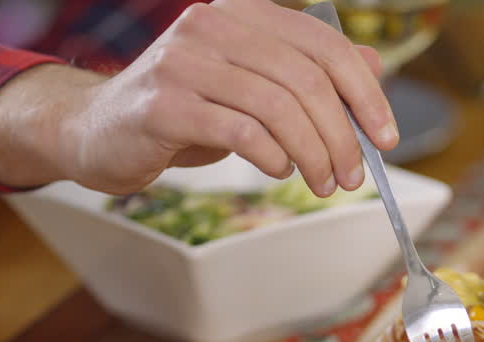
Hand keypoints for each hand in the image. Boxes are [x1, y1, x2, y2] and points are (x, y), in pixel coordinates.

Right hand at [0, 0, 395, 197]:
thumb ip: (308, 74)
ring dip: (313, 154)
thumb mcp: (253, 87)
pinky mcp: (163, 104)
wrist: (97, 132)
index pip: (323, 44)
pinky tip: (279, 169)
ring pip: (278, 107)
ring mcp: (183, 62)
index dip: (365, 93)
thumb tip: (373, 68)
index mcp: (243, 15)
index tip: (387, 138)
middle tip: (352, 176)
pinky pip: (240, 131)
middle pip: (306, 79)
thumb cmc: (186, 112)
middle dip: (341, 135)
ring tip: (322, 183)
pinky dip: (273, 157)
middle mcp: (213, 26)